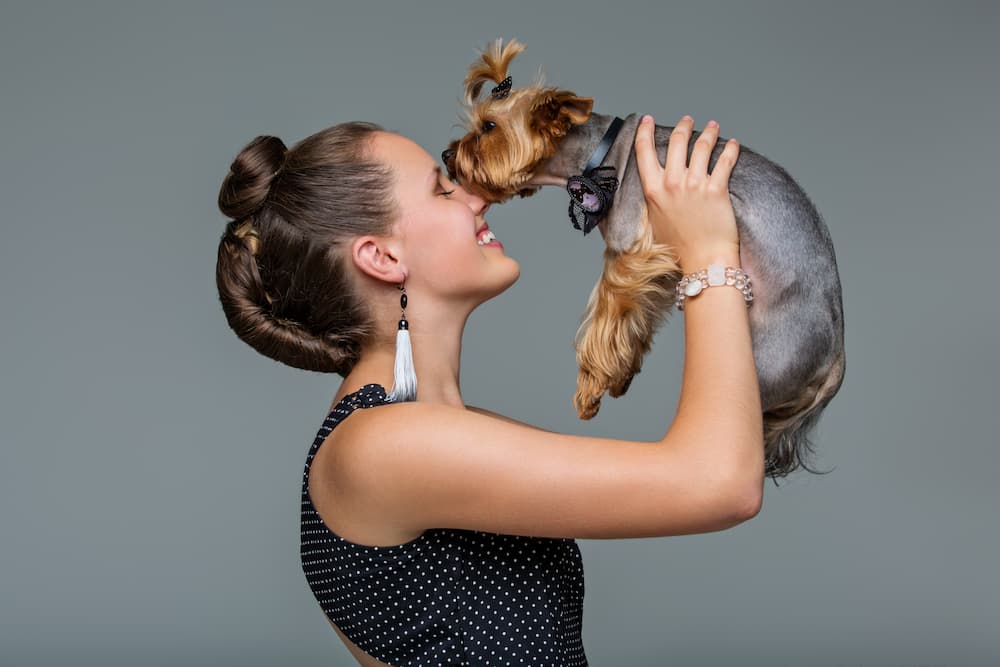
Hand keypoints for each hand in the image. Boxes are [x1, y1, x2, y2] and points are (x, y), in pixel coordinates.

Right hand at [634, 115, 740, 272]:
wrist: (702, 261)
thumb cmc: (679, 247)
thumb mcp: (655, 220)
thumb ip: (655, 198)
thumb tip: (656, 185)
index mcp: (653, 190)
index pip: (644, 152)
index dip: (644, 131)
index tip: (646, 120)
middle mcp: (672, 183)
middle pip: (676, 142)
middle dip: (683, 126)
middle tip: (689, 120)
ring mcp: (695, 185)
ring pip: (701, 146)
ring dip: (708, 132)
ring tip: (713, 126)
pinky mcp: (717, 189)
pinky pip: (725, 160)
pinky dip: (730, 148)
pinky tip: (733, 143)